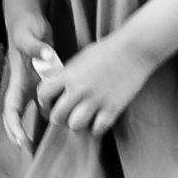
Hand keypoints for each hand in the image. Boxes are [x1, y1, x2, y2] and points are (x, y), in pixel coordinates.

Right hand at [4, 12, 62, 138]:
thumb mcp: (30, 35)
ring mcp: (33, 85)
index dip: (15, 127)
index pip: (11, 110)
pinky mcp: (44, 81)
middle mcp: (24, 86)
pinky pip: (47, 102)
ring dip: (34, 129)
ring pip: (31, 112)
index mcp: (17, 80)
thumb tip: (46, 56)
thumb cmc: (26, 27)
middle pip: (16, 117)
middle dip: (19, 135)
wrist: (27, 20)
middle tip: (29, 152)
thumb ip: (37, 47)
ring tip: (44, 146)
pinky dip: (51, 113)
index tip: (22, 141)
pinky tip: (63, 121)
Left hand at [37, 31, 157, 143]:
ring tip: (85, 119)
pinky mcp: (113, 108)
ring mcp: (96, 100)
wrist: (134, 48)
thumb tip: (59, 86)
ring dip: (78, 125)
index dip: (44, 102)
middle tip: (68, 115)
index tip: (49, 105)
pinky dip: (97, 128)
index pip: (43, 94)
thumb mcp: (81, 57)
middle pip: (57, 117)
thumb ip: (68, 73)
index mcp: (69, 74)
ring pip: (75, 126)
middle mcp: (79, 89)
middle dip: (60, 118)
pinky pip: (98, 129)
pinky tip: (100, 120)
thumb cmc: (109, 49)